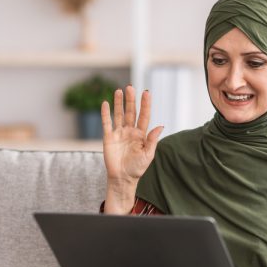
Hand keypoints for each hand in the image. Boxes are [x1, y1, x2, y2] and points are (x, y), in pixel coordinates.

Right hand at [102, 86, 162, 212]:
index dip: (145, 104)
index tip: (146, 93)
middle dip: (131, 100)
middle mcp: (130, 131)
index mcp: (141, 134)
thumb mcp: (148, 155)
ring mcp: (119, 133)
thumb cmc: (137, 168)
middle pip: (131, 112)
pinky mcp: (108, 138)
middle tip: (130, 87)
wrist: (122, 178)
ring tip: (119, 91)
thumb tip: (160, 126)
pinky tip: (105, 103)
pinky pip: (106, 123)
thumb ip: (153, 140)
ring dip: (119, 103)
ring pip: (119, 115)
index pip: (144, 116)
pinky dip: (105, 113)